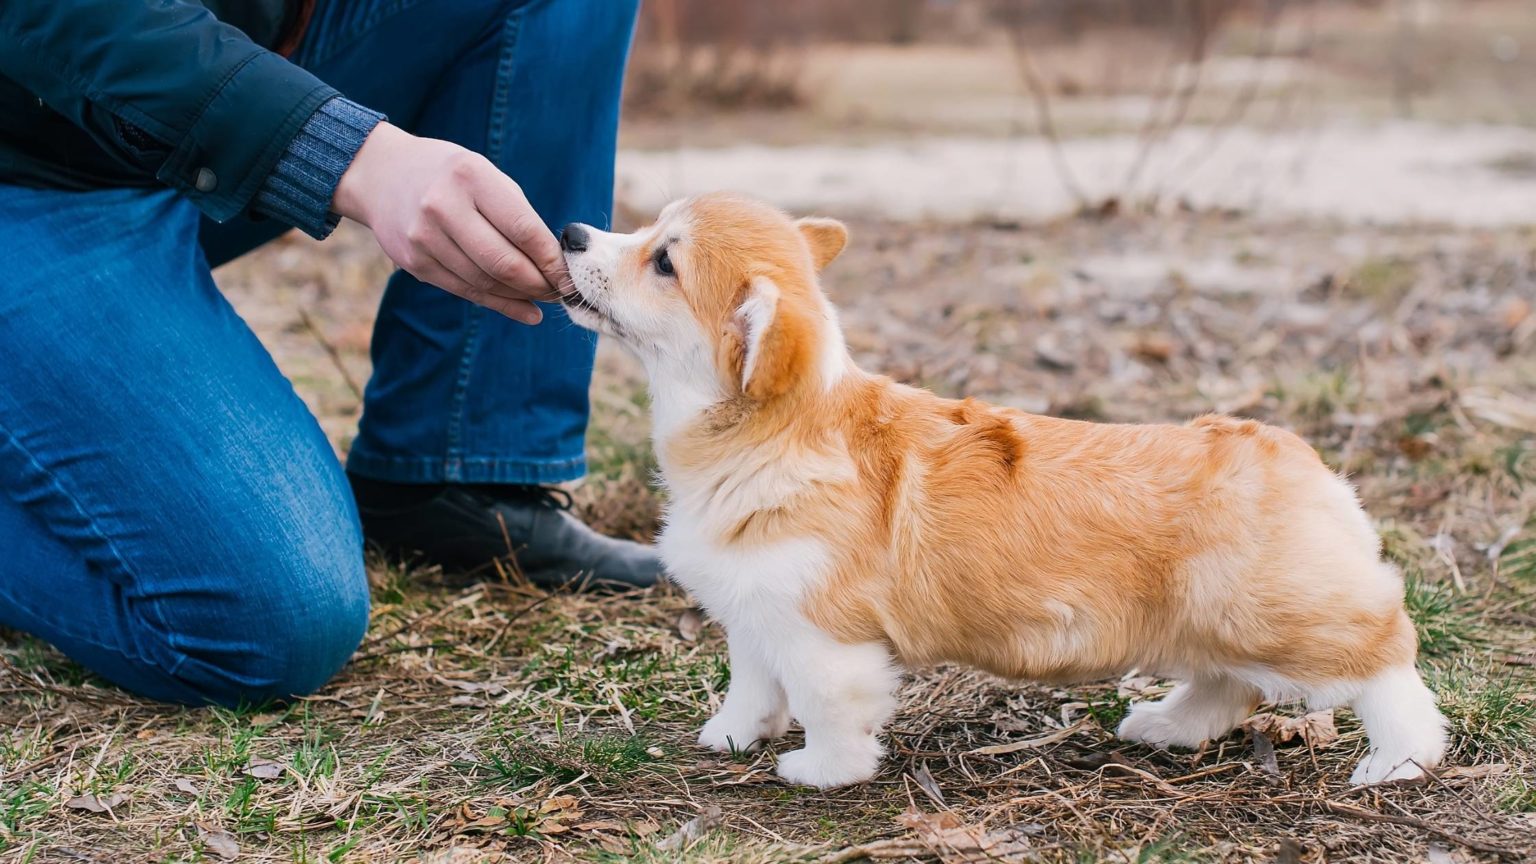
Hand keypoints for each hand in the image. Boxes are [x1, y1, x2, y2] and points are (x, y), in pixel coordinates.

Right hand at [333, 122, 564, 324]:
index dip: (551, 259)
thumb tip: (554, 261)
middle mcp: (443, 208)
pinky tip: (525, 310)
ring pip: (486, 283)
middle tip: (563, 292)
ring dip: (522, 296)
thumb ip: (517, 213)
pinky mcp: (414, 264)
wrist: (381, 175)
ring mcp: (424, 239)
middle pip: (504, 263)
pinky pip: (466, 292)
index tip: (572, 274)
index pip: (523, 229)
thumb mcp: (484, 173)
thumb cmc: (448, 174)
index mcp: (469, 177)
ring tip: (546, 298)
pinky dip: (500, 304)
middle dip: (541, 284)